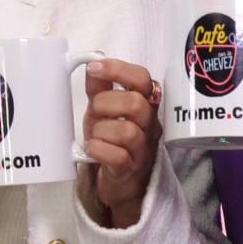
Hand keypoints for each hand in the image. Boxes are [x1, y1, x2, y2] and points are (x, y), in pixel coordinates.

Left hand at [78, 59, 161, 227]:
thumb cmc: (113, 140)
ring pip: (128, 131)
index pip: (143, 78)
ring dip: (102, 130)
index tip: (94, 68)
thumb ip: (100, 87)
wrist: (120, 180)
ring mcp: (143, 148)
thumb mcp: (104, 109)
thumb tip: (92, 63)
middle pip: (136, 103)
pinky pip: (118, 157)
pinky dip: (99, 150)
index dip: (118, 69)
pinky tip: (93, 149)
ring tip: (95, 134)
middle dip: (106, 102)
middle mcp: (150, 124)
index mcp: (145, 103)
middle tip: (94, 111)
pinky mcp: (131, 170)